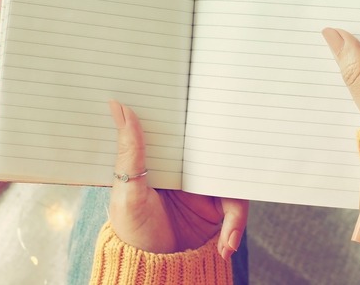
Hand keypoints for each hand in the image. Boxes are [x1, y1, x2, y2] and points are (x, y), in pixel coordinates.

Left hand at [107, 100, 247, 259]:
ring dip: (233, 203)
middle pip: (213, 148)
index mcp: (162, 157)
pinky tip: (225, 246)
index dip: (193, 112)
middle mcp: (185, 168)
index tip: (205, 93)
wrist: (154, 271)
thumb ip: (129, 152)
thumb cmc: (132, 232)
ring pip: (230, 176)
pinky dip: (235, 225)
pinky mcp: (218, 208)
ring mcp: (203, 187)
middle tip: (240, 152)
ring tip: (227, 232)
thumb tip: (119, 108)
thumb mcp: (127, 193)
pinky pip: (236, 205)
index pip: (181, 128)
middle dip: (228, 149)